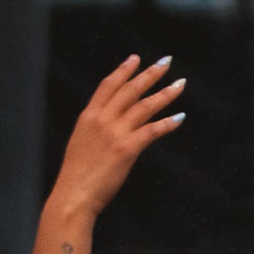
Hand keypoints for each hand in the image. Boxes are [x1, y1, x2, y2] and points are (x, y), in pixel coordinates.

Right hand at [48, 55, 185, 217]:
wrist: (73, 194)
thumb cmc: (77, 175)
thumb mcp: (81, 143)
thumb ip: (95, 130)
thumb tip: (107, 127)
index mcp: (88, 117)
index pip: (108, 86)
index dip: (123, 71)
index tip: (135, 59)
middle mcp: (101, 119)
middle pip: (129, 90)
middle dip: (149, 73)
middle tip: (166, 61)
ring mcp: (114, 133)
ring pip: (144, 106)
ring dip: (165, 93)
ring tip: (181, 84)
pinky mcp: (126, 148)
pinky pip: (152, 130)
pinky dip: (168, 123)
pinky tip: (180, 116)